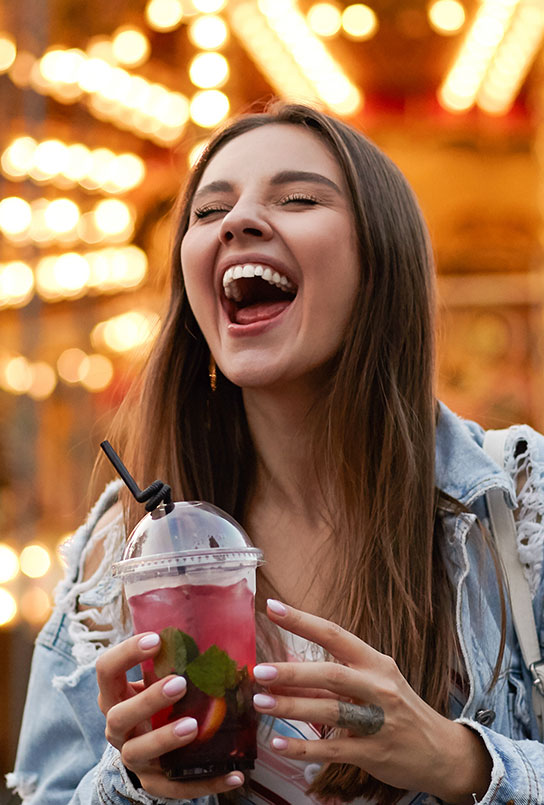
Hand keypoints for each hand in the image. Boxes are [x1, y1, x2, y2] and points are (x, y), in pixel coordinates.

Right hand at [96, 633, 244, 798]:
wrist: (149, 752)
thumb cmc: (159, 703)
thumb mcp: (156, 682)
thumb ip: (175, 661)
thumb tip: (218, 627)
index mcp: (116, 696)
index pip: (107, 670)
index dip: (127, 653)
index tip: (157, 639)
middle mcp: (118, 728)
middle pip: (120, 716)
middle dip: (148, 699)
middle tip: (179, 683)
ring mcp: (134, 757)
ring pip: (139, 752)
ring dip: (165, 738)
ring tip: (193, 726)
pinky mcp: (154, 783)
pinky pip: (176, 788)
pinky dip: (205, 783)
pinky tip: (234, 775)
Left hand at [252, 601, 491, 804]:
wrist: (442, 751)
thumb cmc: (400, 709)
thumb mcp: (378, 682)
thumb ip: (340, 675)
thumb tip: (290, 670)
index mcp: (376, 663)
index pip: (335, 634)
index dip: (302, 620)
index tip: (272, 608)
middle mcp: (378, 688)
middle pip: (331, 675)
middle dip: (293, 672)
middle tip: (259, 671)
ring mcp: (378, 722)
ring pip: (329, 712)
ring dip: (291, 707)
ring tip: (260, 703)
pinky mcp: (374, 754)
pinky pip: (332, 751)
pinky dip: (302, 748)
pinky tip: (278, 742)